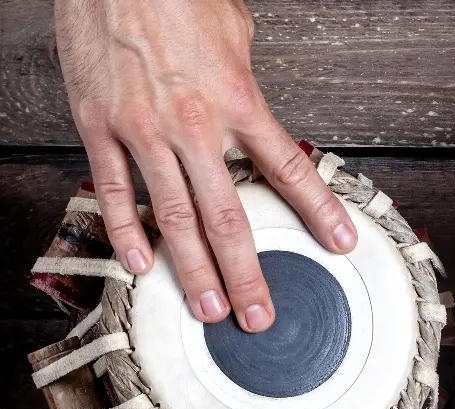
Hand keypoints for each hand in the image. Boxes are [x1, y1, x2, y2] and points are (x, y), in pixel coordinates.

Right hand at [55, 0, 357, 330]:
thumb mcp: (235, 33)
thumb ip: (247, 81)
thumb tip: (254, 108)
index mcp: (238, 102)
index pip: (290, 170)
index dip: (319, 213)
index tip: (340, 244)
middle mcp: (194, 125)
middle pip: (229, 217)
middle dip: (247, 274)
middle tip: (258, 314)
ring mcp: (143, 131)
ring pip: (174, 219)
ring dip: (194, 271)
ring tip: (209, 309)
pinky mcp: (99, 127)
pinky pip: (114, 192)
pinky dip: (127, 233)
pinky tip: (141, 265)